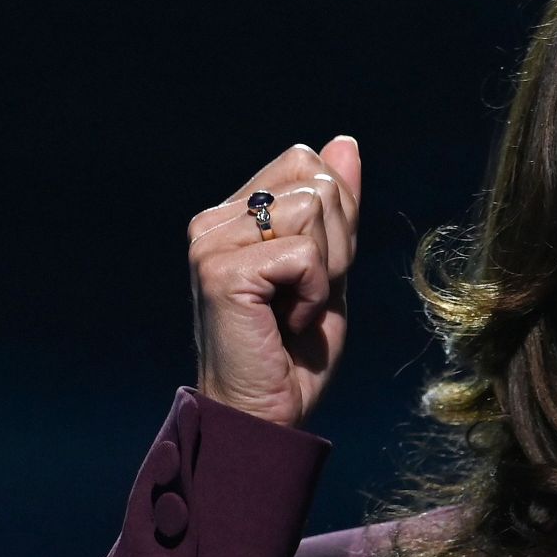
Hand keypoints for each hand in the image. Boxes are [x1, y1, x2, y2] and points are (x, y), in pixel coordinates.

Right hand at [187, 136, 361, 427]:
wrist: (265, 416)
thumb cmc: (295, 353)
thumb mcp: (330, 269)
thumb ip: (337, 208)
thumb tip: (345, 141)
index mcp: (234, 213)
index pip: (307, 163)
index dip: (338, 217)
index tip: (316, 274)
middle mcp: (214, 221)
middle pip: (317, 182)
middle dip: (337, 244)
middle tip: (307, 297)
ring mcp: (211, 243)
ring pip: (313, 210)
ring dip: (326, 271)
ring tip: (295, 311)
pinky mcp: (220, 271)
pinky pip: (303, 254)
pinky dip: (314, 294)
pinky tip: (288, 324)